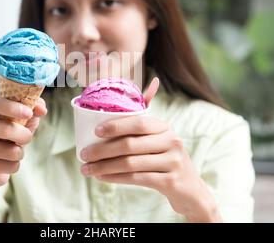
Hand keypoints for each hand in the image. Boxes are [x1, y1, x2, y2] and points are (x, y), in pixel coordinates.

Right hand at [0, 95, 46, 188]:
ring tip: (14, 151)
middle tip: (27, 137)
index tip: (29, 113)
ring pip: (10, 151)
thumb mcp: (21, 120)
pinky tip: (6, 163)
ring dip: (20, 153)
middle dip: (24, 135)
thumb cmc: (8, 136)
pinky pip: (8, 166)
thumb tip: (42, 109)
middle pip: (4, 129)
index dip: (11, 107)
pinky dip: (14, 166)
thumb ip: (32, 109)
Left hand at [79, 78, 220, 221]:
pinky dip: (115, 178)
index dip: (116, 126)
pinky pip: (137, 179)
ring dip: (104, 166)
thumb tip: (148, 84)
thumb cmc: (165, 159)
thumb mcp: (159, 139)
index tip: (95, 132)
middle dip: (102, 150)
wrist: (190, 189)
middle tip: (83, 155)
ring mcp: (173, 162)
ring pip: (130, 163)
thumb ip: (143, 123)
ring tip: (86, 169)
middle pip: (130, 144)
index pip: (138, 123)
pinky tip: (101, 178)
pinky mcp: (171, 181)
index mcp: (164, 127)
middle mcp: (171, 141)